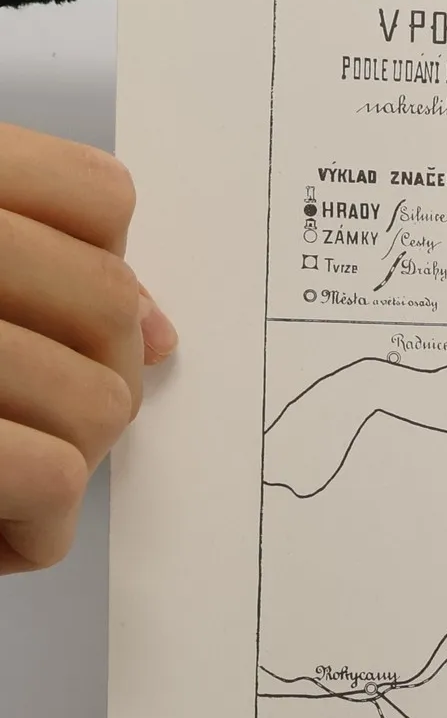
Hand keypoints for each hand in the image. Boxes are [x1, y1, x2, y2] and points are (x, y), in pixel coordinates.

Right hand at [0, 125, 175, 572]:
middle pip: (109, 304)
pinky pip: (54, 474)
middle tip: (16, 418)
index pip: (94, 194)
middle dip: (93, 377)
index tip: (61, 321)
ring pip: (100, 399)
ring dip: (61, 456)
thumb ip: (41, 279)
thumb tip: (159, 331)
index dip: (100, 267)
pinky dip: (27, 523)